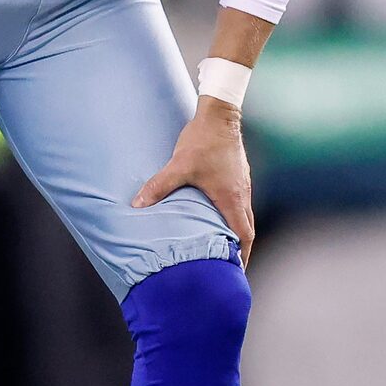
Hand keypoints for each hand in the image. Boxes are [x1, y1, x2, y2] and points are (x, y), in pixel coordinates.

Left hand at [134, 100, 257, 266]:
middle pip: (247, 228)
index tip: (237, 271)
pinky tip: (220, 213)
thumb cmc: (203, 140)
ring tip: (225, 244)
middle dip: (240, 248)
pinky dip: (234, 214)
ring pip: (245, 214)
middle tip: (231, 264)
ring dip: (237, 231)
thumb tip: (137, 204)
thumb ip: (159, 186)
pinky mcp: (238, 174)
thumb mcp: (179, 165)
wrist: (219, 114)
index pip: (244, 235)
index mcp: (231, 198)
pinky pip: (240, 201)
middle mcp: (241, 193)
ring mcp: (242, 183)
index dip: (242, 256)